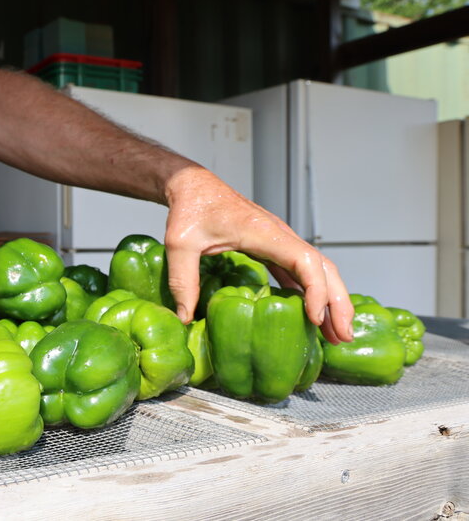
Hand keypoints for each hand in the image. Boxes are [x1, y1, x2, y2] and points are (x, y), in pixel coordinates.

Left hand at [163, 163, 353, 344]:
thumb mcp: (180, 244)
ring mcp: (279, 242)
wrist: (192, 186)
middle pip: (324, 268)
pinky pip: (300, 271)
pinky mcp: (272, 248)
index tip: (314, 318)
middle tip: (343, 337)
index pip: (305, 260)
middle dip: (338, 302)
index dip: (316, 290)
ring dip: (331, 300)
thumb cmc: (189, 209)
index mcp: (264, 233)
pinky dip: (311, 293)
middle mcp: (280, 236)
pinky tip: (312, 316)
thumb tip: (184, 319)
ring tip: (336, 334)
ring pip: (318, 271)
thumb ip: (182, 280)